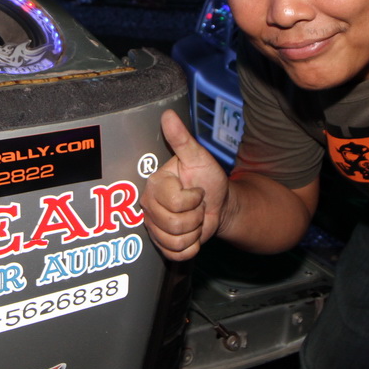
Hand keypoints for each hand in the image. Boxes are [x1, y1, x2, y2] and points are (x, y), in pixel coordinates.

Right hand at [141, 109, 228, 260]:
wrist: (219, 204)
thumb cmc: (208, 179)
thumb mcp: (198, 157)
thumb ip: (181, 138)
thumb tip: (167, 114)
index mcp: (155, 184)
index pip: (174, 203)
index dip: (193, 199)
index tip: (196, 190)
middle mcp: (149, 205)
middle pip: (174, 224)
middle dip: (195, 217)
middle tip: (196, 206)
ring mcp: (153, 226)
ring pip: (175, 241)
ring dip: (194, 232)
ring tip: (194, 219)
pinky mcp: (161, 244)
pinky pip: (176, 254)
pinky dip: (191, 247)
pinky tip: (192, 234)